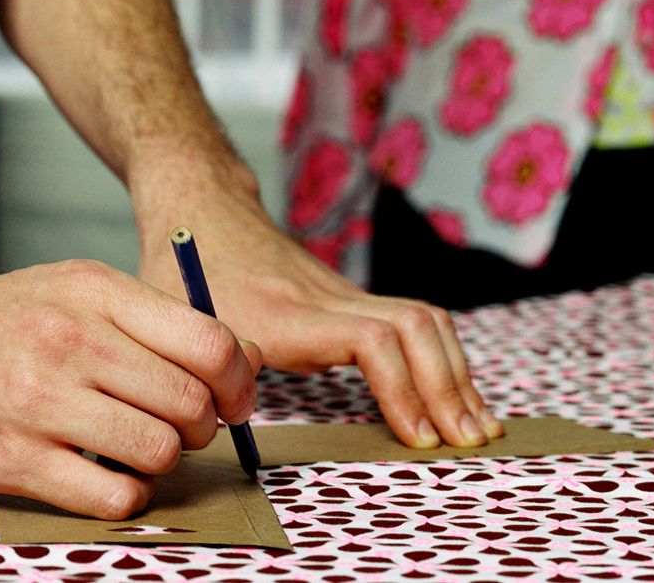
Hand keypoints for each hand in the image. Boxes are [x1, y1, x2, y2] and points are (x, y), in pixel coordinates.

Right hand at [0, 259, 260, 519]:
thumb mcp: (66, 289)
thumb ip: (146, 320)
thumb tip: (237, 361)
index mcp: (93, 290)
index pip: (209, 341)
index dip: (240, 380)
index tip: (236, 399)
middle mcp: (71, 339)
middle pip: (191, 402)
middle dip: (204, 426)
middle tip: (184, 429)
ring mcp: (39, 400)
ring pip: (159, 451)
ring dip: (163, 462)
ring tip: (138, 451)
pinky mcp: (12, 459)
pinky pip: (111, 495)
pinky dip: (125, 496)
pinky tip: (105, 477)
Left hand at [133, 160, 502, 449]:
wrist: (203, 211)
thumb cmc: (182, 273)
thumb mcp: (175, 327)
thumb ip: (203, 372)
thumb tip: (234, 422)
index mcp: (289, 314)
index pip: (371, 340)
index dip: (402, 388)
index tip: (418, 438)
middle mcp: (329, 299)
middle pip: (417, 326)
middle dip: (450, 386)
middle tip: (471, 443)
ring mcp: (345, 295)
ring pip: (426, 320)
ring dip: (457, 373)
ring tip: (478, 426)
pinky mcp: (351, 300)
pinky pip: (415, 323)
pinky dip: (443, 360)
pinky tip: (455, 397)